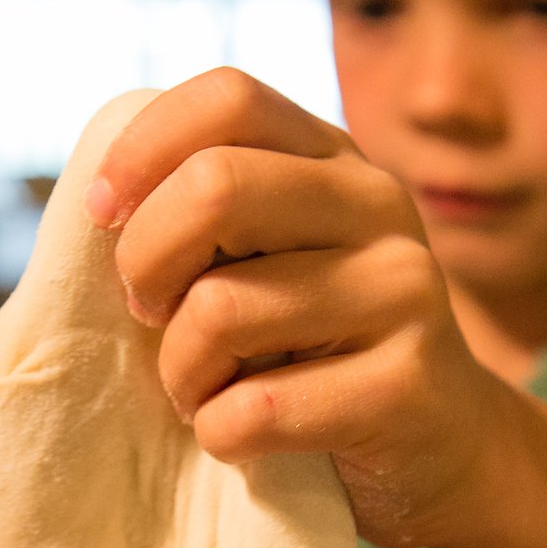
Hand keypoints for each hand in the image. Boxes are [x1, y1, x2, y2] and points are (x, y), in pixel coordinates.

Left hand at [85, 68, 505, 547]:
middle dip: (144, 262)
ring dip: (180, 373)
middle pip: (213, 188)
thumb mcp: (275, 256)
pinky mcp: (406, 388)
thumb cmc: (320, 351)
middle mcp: (379, 208)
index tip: (102, 215)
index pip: (229, 99)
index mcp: (336, 161)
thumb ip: (214, 212)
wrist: (444, 448)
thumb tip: (102, 203)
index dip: (141, 149)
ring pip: (220, 310)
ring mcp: (404, 293)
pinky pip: (254, 409)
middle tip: (150, 313)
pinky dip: (219, 433)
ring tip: (202, 391)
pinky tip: (243, 437)